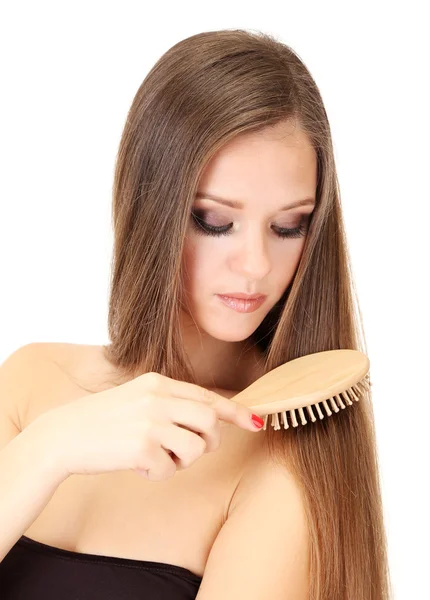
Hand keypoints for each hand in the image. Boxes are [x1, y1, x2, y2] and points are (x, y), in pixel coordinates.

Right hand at [29, 371, 262, 481]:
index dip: (235, 412)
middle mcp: (157, 397)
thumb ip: (169, 403)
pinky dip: (157, 474)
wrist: (62, 435)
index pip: (207, 396)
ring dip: (182, 461)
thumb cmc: (102, 420)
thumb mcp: (137, 398)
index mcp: (157, 382)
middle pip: (210, 421)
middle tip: (186, 450)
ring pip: (195, 447)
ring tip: (157, 458)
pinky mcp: (140, 447)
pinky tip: (137, 466)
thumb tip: (208, 419)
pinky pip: (168, 469)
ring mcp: (149, 421)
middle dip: (208, 442)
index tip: (256, 422)